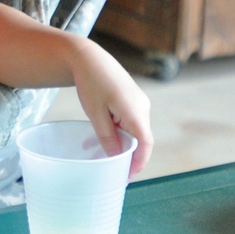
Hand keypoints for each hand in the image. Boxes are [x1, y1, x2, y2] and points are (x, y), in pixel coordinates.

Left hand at [69, 40, 153, 177]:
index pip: (145, 143)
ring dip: (119, 143)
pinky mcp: (133, 100)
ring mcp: (139, 103)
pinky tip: (99, 138)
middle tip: (114, 171)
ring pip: (133, 131)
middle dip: (128, 156)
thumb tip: (116, 158)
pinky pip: (129, 121)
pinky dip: (117, 132)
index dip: (139, 162)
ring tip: (100, 155)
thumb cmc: (91, 82)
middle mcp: (142, 107)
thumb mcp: (95, 113)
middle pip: (141, 139)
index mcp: (135, 111)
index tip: (128, 176)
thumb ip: (107, 137)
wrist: (89, 58)